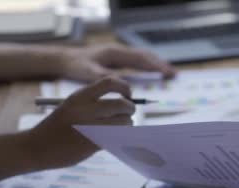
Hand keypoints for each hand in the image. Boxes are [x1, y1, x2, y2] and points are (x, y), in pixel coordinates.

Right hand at [29, 77, 134, 168]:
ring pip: (123, 122)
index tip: (128, 95)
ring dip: (128, 125)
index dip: (125, 87)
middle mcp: (85, 109)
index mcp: (79, 96)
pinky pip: (116, 137)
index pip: (110, 82)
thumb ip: (92, 104)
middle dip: (130, 109)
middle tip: (129, 114)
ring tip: (123, 128)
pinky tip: (115, 139)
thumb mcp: (71, 107)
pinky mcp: (92, 144)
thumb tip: (123, 105)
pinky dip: (120, 137)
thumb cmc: (55, 128)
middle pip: (121, 104)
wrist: (34, 147)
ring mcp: (89, 127)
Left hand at [59, 44, 175, 81]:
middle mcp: (118, 51)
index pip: (140, 58)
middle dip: (160, 65)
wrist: (63, 59)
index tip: (167, 72)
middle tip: (174, 74)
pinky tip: (152, 73)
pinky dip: (146, 67)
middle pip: (144, 56)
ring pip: (141, 58)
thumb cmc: (75, 66)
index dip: (155, 65)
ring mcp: (117, 54)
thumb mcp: (88, 73)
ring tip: (168, 73)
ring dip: (155, 65)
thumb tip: (121, 85)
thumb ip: (104, 78)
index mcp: (114, 53)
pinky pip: (135, 62)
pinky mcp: (116, 59)